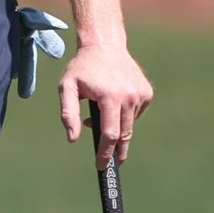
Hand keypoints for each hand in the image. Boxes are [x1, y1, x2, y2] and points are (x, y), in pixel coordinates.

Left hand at [63, 38, 153, 167]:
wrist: (105, 46)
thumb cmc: (82, 68)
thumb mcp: (67, 88)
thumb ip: (69, 114)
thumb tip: (73, 139)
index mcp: (110, 97)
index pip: (110, 134)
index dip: (105, 153)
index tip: (101, 166)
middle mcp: (129, 97)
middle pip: (124, 134)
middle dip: (116, 151)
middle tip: (110, 164)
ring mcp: (141, 95)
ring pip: (129, 125)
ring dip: (116, 128)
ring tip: (98, 115)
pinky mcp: (147, 93)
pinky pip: (135, 114)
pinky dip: (124, 116)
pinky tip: (112, 103)